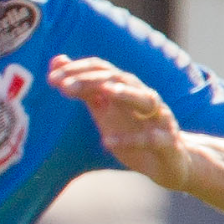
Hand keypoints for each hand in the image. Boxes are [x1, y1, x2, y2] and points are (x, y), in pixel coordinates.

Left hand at [49, 57, 193, 189]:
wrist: (172, 162)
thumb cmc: (135, 133)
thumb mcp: (106, 111)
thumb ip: (85, 89)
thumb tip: (57, 62)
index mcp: (127, 90)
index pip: (102, 70)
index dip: (77, 71)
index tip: (51, 78)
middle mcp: (145, 98)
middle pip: (121, 79)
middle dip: (91, 80)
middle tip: (64, 86)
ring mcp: (160, 118)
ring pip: (147, 100)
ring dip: (126, 94)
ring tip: (105, 92)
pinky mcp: (168, 142)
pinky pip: (152, 138)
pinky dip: (131, 139)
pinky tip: (108, 142)